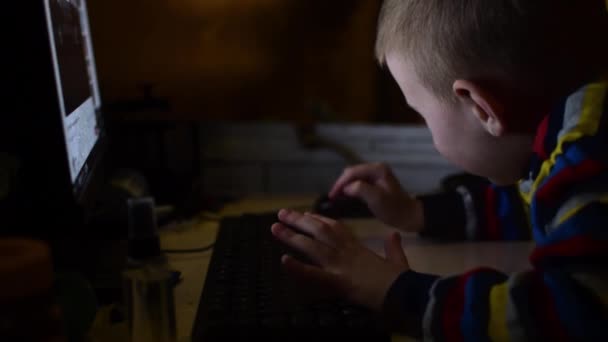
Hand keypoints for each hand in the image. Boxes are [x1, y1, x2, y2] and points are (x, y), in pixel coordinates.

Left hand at [271, 209, 409, 311]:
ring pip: (313, 246)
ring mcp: (341, 265)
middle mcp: (346, 252)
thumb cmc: (401, 279)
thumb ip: (393, 246)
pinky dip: (298, 268)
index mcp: (358, 248)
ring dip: (292, 236)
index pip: (335, 228)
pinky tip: (284, 260)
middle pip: (320, 231)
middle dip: (300, 221)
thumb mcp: (398, 260)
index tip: (306, 214)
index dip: (319, 220)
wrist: (405, 292)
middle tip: (282, 213)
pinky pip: (314, 274)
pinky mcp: (338, 281)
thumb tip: (393, 235)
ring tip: (275, 228)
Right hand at [329, 163, 423, 232]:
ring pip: (353, 177)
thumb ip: (361, 189)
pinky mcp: (375, 182)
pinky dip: (350, 188)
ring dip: (344, 186)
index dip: (340, 183)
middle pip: (352, 173)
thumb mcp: (377, 199)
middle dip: (341, 184)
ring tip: (336, 198)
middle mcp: (376, 168)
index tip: (332, 195)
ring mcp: (376, 175)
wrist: (409, 216)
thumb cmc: (394, 209)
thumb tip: (346, 188)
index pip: (352, 172)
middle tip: (333, 197)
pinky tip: (345, 196)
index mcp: (377, 169)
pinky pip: (358, 182)